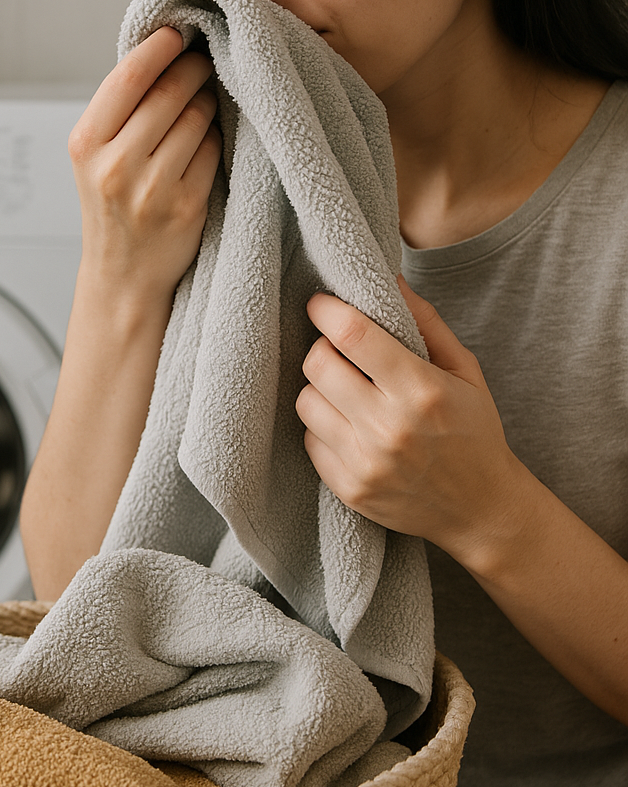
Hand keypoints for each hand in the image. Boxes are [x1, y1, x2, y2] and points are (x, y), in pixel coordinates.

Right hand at [68, 26, 222, 309]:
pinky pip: (212, 150)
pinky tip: (205, 143)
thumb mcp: (93, 160)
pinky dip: (213, 139)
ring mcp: (153, 190)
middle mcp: (116, 167)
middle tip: (203, 61)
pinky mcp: (187, 207)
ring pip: (195, 118)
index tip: (178, 32)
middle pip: (169, 93)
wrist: (123, 277)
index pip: (129, 76)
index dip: (161, 46)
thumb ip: (118, 112)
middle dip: (192, 69)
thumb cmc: (113, 211)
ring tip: (205, 102)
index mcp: (86, 145)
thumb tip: (163, 51)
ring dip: (207, 102)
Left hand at [295, 277, 523, 563]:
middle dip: (322, 348)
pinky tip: (348, 426)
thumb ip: (426, 322)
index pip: (353, 336)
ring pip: (306, 401)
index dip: (327, 311)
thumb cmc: (474, 431)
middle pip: (318, 365)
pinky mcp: (348, 488)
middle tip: (336, 350)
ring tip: (345, 391)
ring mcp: (365, 462)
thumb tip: (388, 277)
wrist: (480, 510)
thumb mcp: (465, 371)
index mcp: (421, 390)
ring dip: (319, 389)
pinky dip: (322, 427)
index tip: (319, 302)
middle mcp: (389, 427)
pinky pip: (309, 440)